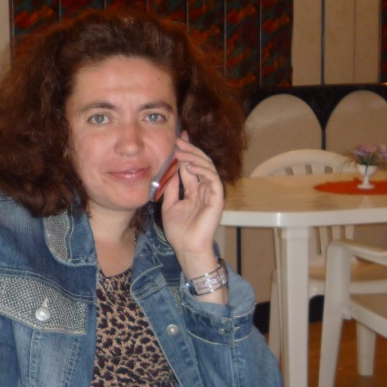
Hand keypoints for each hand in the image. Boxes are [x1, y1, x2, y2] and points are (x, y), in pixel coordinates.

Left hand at [159, 134, 224, 280]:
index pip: (191, 167)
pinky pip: (212, 178)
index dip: (185, 153)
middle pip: (200, 163)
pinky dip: (202, 169)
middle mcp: (204, 189)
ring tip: (182, 150)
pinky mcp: (217, 198)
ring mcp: (211, 193)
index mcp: (194, 191)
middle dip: (190, 150)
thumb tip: (170, 170)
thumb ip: (171, 188)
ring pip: (207, 167)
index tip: (176, 140)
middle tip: (179, 139)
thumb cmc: (179, 232)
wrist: (187, 248)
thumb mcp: (169, 205)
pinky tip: (190, 165)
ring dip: (195, 156)